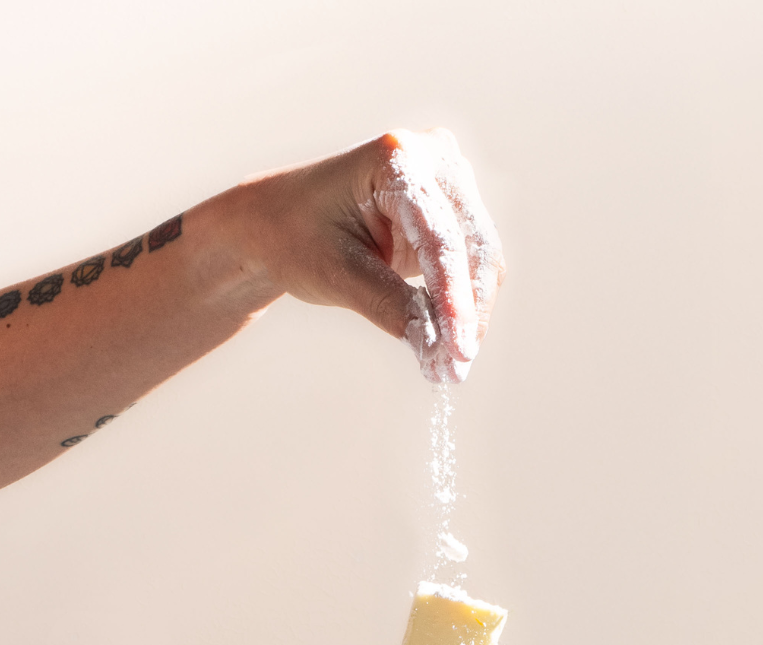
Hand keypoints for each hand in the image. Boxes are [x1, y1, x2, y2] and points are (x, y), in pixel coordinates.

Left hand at [226, 130, 504, 383]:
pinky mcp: (452, 207)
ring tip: (447, 366)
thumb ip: (390, 307)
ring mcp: (448, 178)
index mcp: (395, 157)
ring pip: (481, 257)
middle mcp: (431, 155)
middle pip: (471, 244)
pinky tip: (446, 343)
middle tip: (453, 371)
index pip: (439, 237)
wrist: (281, 222)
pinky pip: (473, 262)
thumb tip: (438, 351)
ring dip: (470, 315)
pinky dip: (463, 305)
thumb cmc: (297, 238)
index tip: (457, 351)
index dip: (453, 299)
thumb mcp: (336, 275)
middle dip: (466, 313)